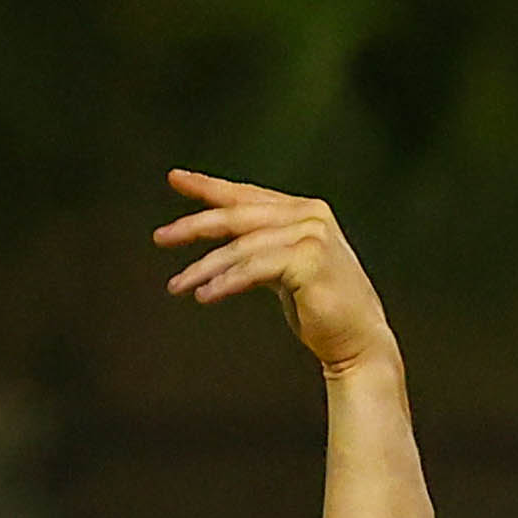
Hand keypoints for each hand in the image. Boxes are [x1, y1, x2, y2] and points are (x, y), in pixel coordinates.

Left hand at [154, 174, 394, 375]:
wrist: (356, 339)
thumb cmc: (320, 308)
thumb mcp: (285, 269)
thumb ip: (261, 248)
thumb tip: (224, 245)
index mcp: (302, 212)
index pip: (246, 195)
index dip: (209, 186)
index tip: (176, 178)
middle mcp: (309, 216)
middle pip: (238, 215)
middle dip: (195, 225)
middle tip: (161, 238)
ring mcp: (312, 235)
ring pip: (241, 246)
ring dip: (204, 267)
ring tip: (176, 286)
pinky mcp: (309, 260)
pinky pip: (254, 268)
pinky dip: (226, 282)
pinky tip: (204, 296)